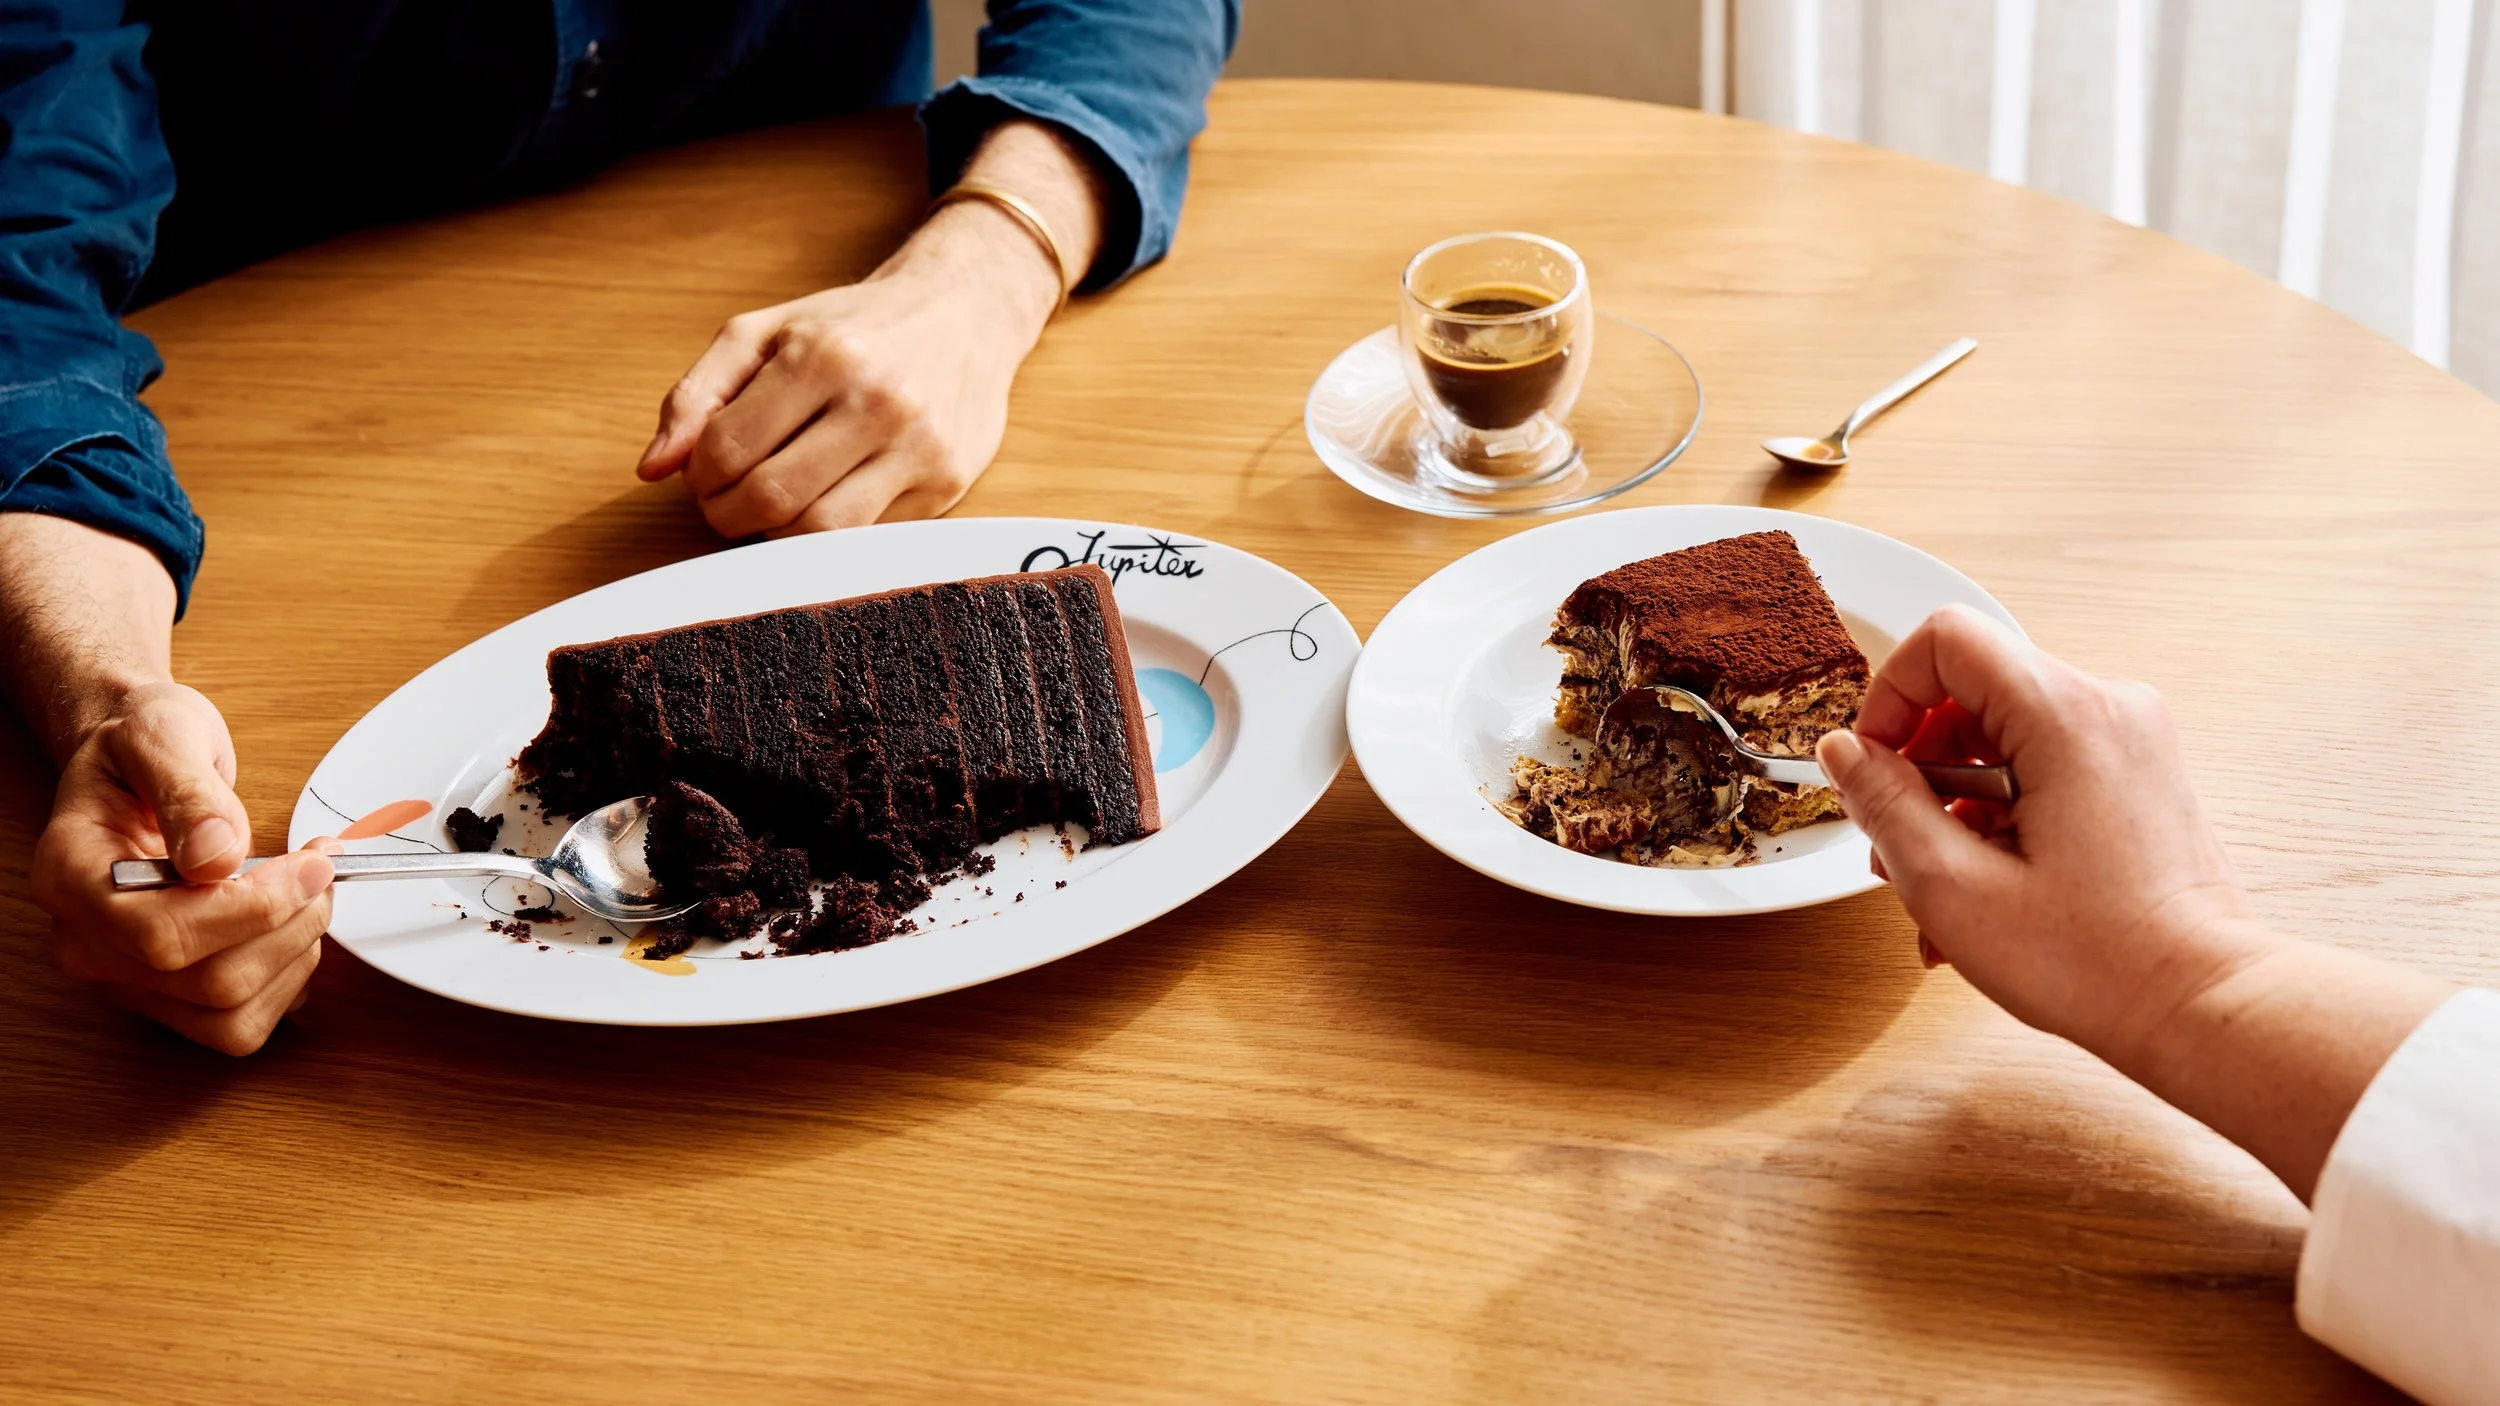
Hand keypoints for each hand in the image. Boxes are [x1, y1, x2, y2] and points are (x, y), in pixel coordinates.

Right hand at [29, 681, 333, 1054]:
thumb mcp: (162, 737)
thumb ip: (188, 793)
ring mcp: (127, 978)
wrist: (134, 765)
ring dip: (296, 955)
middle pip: (208, 983)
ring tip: (308, 891)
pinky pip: (239, 1024)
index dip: (253, 909)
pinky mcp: (168, 996)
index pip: (161, 934)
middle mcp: (88, 944)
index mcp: (69, 879)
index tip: (310, 864)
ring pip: (232, 1017)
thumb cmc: (140, 747)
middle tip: (321, 867)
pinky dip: (287, 981)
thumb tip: (215, 856)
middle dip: (290, 926)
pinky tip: (291, 926)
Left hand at [634, 211, 1050, 536]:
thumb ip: (698, 394)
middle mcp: (877, 400)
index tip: (707, 472)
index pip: (727, 449)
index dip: (700, 475)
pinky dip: (830, 536)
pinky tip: (825, 504)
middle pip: (770, 498)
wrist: (965, 314)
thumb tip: (652, 467)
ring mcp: (917, 447)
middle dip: (730, 512)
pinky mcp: (946, 484)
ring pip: (820, 533)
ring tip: (775, 506)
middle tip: (730, 501)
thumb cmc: (855, 326)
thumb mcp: (765, 333)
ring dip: (777, 533)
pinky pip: (867, 539)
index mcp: (823, 356)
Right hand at [1813, 605, 2272, 1066]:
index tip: (1873, 766)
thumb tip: (1843, 751)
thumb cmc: (2095, 961)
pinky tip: (1986, 886)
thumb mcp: (1951, 886)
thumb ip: (1884, 803)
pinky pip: (2042, 765)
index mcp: (2065, 716)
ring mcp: (2130, 740)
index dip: (1889, 694)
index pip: (1947, 638)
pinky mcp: (2138, 775)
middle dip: (1917, 763)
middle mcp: (2107, 708)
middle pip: (1972, 691)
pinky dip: (1999, 812)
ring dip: (1953, 799)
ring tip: (1941, 884)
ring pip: (2002, 734)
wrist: (2202, 1006)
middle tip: (1896, 846)